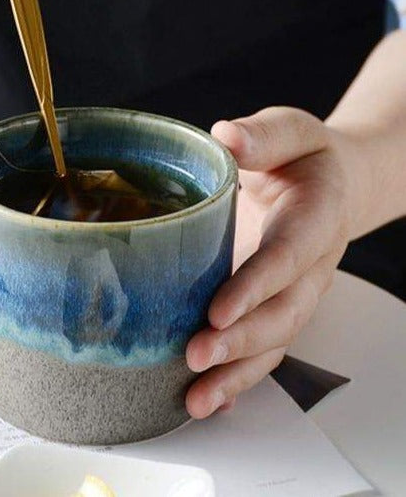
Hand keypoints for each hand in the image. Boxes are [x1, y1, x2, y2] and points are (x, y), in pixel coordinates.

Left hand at [185, 106, 357, 416]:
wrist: (337, 185)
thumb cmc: (306, 157)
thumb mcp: (291, 131)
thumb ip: (265, 136)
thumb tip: (227, 135)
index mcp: (314, 219)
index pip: (286, 257)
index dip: (255, 286)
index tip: (217, 310)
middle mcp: (308, 267)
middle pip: (283, 314)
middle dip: (241, 342)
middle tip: (195, 356)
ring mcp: (293, 293)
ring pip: (274, 343)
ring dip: (236, 374)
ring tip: (195, 400)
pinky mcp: (274, 306)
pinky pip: (262, 348)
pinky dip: (238, 378)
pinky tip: (208, 401)